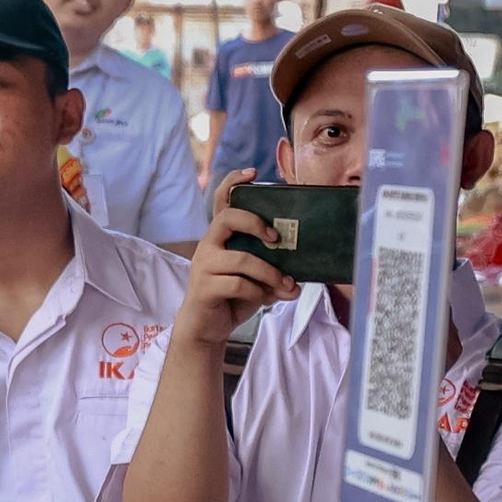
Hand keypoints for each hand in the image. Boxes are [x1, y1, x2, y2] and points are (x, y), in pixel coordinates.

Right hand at [174, 170, 297, 347]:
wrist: (206, 328)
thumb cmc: (230, 297)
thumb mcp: (253, 278)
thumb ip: (270, 270)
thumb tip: (296, 278)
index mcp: (220, 237)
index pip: (220, 200)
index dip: (234, 183)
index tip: (253, 173)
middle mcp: (209, 245)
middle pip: (228, 218)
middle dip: (255, 223)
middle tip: (276, 238)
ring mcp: (204, 265)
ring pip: (241, 258)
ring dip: (269, 272)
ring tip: (286, 285)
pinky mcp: (205, 287)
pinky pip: (238, 284)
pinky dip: (258, 293)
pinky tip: (266, 299)